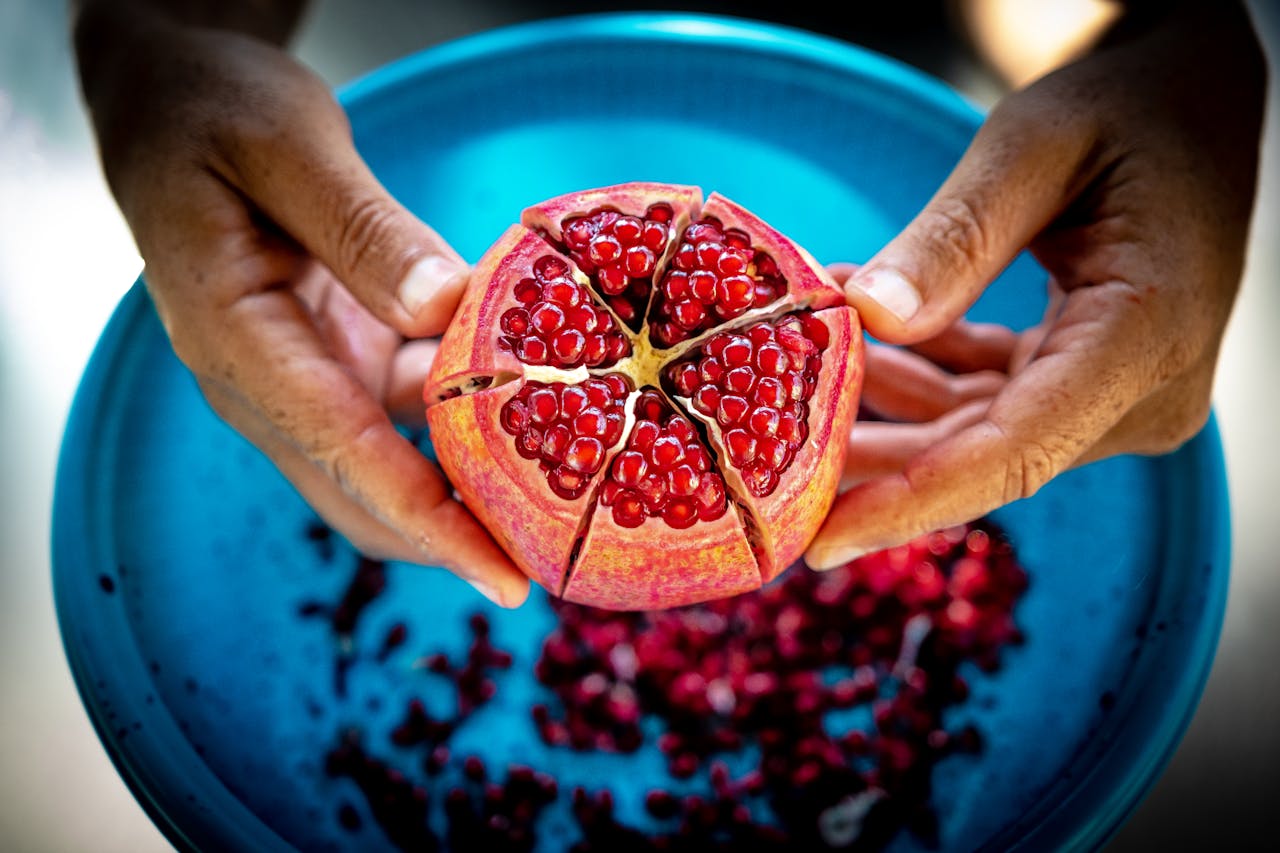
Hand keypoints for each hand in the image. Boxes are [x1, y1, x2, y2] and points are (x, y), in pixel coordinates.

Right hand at [75, 4, 529, 605]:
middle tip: (556, 558)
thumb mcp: (287, 147)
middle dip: (454, 539)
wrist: (171, 104)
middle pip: (363, 492)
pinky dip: (464, 417)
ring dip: (466, 486)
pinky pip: (405, 411)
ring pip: (390, 463)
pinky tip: (536, 404)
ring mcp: (299, 377)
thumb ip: (363, 231)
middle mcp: (263, 381)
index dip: (430, 524)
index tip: (505, 578)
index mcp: (236, 339)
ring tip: (563, 500)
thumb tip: (447, 307)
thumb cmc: (213, 112)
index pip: (343, 454)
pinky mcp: (334, 359)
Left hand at [806, 1, 1265, 568]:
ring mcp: (1117, 394)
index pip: (1016, 452)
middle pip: (983, 456)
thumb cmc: (1132, 107)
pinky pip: (986, 398)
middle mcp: (1140, 391)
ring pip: (974, 433)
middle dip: (870, 460)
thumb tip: (869, 318)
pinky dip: (917, 370)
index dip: (912, 502)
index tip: (822, 541)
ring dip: (881, 407)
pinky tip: (851, 337)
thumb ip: (957, 238)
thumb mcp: (1035, 148)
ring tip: (785, 378)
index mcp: (1143, 337)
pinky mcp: (1088, 380)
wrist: (1198, 106)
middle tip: (762, 465)